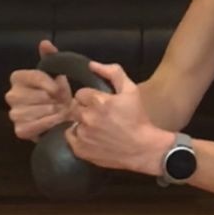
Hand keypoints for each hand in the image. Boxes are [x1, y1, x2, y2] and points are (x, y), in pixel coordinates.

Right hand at [5, 40, 74, 141]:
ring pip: (37, 111)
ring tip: (62, 111)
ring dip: (54, 112)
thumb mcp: (56, 73)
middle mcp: (11, 95)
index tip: (60, 88)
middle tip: (63, 101)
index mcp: (17, 78)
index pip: (34, 76)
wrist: (62, 117)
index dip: (50, 83)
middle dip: (54, 99)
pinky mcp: (20, 130)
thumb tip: (45, 43)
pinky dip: (50, 123)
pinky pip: (36, 126)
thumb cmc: (58, 94)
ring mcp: (14, 114)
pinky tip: (56, 121)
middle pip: (37, 95)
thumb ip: (51, 57)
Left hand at [64, 61, 173, 175]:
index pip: (81, 93)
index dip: (90, 97)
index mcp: (98, 101)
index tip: (99, 103)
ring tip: (96, 128)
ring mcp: (82, 135)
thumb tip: (92, 65)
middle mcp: (87, 117)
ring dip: (82, 123)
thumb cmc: (138, 118)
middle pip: (75, 107)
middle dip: (85, 109)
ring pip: (73, 122)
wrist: (143, 148)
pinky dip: (78, 136)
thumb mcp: (131, 91)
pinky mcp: (80, 150)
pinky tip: (92, 137)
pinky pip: (70, 137)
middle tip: (98, 115)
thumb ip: (113, 73)